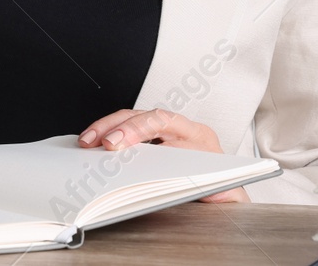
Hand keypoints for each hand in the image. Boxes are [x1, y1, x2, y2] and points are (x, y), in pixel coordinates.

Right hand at [77, 108, 251, 203]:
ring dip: (107, 128)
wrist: (230, 200)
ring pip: (134, 119)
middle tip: (93, 141)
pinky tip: (97, 142)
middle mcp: (185, 129)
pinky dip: (112, 134)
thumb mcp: (207, 191)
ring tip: (87, 140)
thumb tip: (147, 177)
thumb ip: (180, 182)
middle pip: (143, 116)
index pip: (162, 121)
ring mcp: (171, 132)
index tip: (115, 143)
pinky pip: (132, 129)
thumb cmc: (221, 196)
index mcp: (199, 136)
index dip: (135, 129)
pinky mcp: (159, 139)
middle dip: (114, 126)